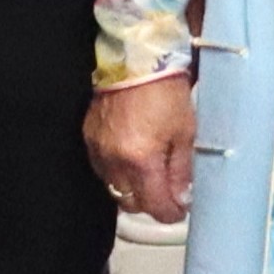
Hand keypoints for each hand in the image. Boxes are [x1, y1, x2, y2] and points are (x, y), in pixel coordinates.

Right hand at [85, 75, 197, 225]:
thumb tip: (182, 199)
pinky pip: (102, 168)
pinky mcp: (89, 137)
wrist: (137, 60)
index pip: (154, 206)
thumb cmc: (165, 92)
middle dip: (151, 202)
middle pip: (131, 203)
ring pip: (114, 188)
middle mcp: (114, 160)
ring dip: (132, 188)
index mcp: (141, 160)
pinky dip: (117, 171)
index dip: (171, 213)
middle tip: (167, 191)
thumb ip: (182, 172)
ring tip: (149, 174)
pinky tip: (131, 159)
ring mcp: (98, 149)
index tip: (180, 209)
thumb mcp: (185, 133)